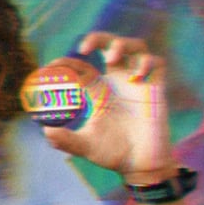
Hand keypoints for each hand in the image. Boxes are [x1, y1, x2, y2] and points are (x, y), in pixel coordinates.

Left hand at [43, 32, 176, 180]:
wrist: (140, 165)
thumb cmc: (112, 153)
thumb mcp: (83, 145)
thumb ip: (64, 139)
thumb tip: (47, 130)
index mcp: (96, 91)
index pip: (81, 66)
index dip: (66, 63)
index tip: (51, 67)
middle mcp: (116, 82)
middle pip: (108, 45)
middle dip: (96, 38)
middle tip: (83, 48)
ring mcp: (137, 83)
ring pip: (134, 47)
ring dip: (121, 45)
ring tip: (110, 59)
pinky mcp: (156, 88)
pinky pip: (156, 63)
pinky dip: (146, 63)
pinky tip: (136, 79)